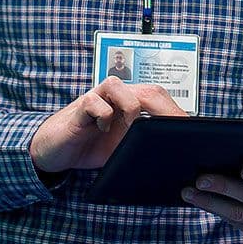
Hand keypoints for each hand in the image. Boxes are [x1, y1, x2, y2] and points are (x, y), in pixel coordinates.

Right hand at [30, 79, 186, 173]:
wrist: (54, 150)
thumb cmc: (90, 146)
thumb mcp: (121, 149)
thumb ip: (140, 145)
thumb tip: (170, 156)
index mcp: (131, 104)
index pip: (158, 99)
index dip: (174, 113)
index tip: (188, 132)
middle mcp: (116, 96)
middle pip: (146, 90)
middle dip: (162, 110)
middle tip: (170, 132)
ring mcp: (97, 98)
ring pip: (120, 86)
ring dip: (130, 108)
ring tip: (128, 129)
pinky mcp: (79, 106)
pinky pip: (94, 101)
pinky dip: (102, 115)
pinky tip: (101, 130)